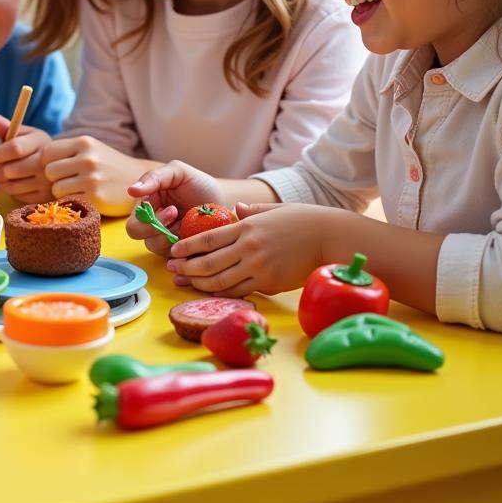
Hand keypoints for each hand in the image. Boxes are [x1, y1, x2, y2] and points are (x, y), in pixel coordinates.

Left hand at [0, 115, 53, 202]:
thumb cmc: (34, 148)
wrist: (59, 165)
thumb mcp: (23, 134)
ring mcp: (49, 181)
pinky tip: (11, 187)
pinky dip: (12, 194)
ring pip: (15, 187)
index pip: (15, 148)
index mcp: (41, 140)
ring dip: (1, 184)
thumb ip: (5, 128)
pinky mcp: (47, 196)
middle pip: (13, 170)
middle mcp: (48, 161)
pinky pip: (22, 198)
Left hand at [41, 136, 151, 214]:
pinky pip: (67, 202)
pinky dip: (72, 203)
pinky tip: (84, 198)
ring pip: (55, 188)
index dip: (47, 163)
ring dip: (62, 192)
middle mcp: (88, 158)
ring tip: (77, 189)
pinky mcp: (96, 197)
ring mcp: (92, 178)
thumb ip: (65, 150)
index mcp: (84, 142)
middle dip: (54, 178)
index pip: (46, 152)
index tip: (57, 168)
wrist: (140, 180)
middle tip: (68, 181)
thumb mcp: (90, 149)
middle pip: (48, 171)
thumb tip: (29, 158)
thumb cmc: (107, 165)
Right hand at [125, 161, 224, 253]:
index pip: (134, 225)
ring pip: (157, 249)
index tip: (172, 209)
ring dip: (173, 238)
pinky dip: (186, 249)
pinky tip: (196, 235)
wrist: (222, 199)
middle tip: (178, 216)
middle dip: (157, 231)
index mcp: (146, 208)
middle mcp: (151, 226)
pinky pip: (176, 259)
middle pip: (140, 240)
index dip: (147, 222)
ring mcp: (164, 240)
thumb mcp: (178, 172)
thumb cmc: (197, 183)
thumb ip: (154, 178)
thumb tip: (131, 190)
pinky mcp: (179, 252)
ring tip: (190, 225)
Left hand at [164, 202, 329, 296]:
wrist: (330, 238)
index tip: (173, 251)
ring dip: (199, 285)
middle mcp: (248, 248)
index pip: (207, 238)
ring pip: (221, 281)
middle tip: (171, 270)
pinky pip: (240, 291)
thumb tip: (237, 208)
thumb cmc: (303, 221)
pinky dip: (223, 293)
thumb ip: (252, 211)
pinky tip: (211, 293)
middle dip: (186, 269)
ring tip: (184, 283)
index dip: (187, 247)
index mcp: (246, 227)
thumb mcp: (273, 210)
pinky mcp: (269, 284)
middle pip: (208, 263)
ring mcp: (258, 268)